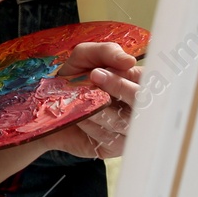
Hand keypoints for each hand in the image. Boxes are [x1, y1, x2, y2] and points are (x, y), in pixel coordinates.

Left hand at [47, 41, 140, 158]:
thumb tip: (129, 60)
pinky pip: (109, 137)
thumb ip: (106, 51)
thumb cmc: (74, 78)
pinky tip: (80, 116)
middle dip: (118, 87)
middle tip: (94, 75)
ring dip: (100, 107)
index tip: (112, 68)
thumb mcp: (85, 56)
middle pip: (143, 102)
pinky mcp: (116, 146)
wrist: (49, 108)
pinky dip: (91, 124)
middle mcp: (139, 106)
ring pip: (125, 121)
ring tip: (82, 97)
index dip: (132, 75)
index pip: (149, 80)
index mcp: (137, 82)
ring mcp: (130, 128)